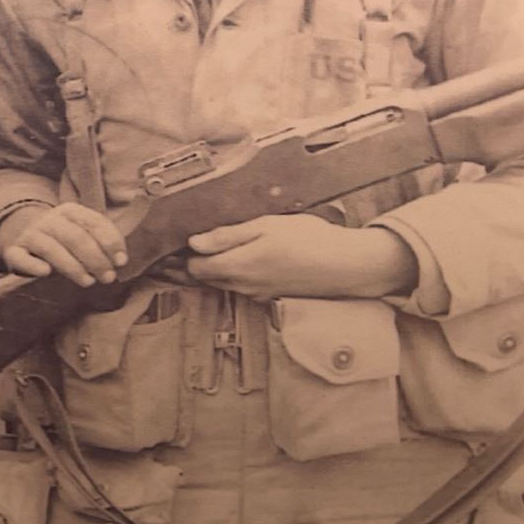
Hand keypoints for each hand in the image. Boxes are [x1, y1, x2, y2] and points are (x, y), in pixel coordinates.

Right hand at [0, 202, 128, 286]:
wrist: (26, 239)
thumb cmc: (65, 242)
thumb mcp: (85, 235)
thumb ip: (104, 243)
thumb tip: (120, 261)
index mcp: (70, 211)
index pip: (93, 223)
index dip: (110, 242)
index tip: (121, 262)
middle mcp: (49, 219)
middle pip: (75, 237)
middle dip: (95, 258)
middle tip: (108, 278)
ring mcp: (30, 234)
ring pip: (51, 248)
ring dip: (72, 266)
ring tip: (88, 282)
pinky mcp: (14, 251)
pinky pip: (21, 257)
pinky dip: (32, 264)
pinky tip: (45, 273)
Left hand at [185, 216, 417, 299]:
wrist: (347, 265)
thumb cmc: (310, 240)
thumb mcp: (265, 227)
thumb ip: (227, 236)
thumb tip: (194, 243)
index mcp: (237, 267)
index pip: (194, 268)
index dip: (182, 256)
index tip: (176, 242)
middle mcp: (242, 286)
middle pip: (205, 279)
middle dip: (189, 266)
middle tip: (177, 251)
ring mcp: (256, 294)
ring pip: (221, 284)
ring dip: (209, 271)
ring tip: (200, 253)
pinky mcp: (269, 296)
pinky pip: (240, 287)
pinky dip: (230, 275)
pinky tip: (234, 261)